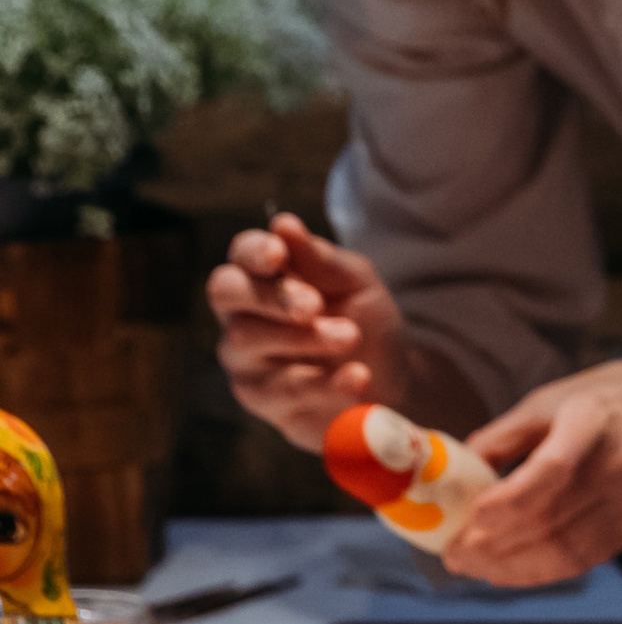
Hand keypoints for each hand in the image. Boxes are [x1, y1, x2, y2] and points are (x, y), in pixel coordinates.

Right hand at [206, 212, 414, 446]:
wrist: (393, 382)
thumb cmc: (365, 322)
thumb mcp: (357, 284)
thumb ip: (322, 259)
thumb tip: (283, 223)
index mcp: (263, 275)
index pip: (242, 255)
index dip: (254, 252)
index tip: (279, 254)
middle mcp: (242, 314)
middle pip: (226, 292)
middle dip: (270, 295)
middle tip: (314, 305)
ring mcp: (245, 359)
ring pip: (247, 340)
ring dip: (304, 338)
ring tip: (350, 337)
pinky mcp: (261, 399)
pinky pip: (281, 390)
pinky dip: (323, 383)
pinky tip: (357, 376)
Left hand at [442, 351, 621, 586]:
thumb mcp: (560, 396)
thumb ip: (509, 434)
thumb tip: (459, 471)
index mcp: (595, 424)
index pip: (549, 476)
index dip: (504, 507)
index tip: (465, 525)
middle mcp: (620, 469)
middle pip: (552, 524)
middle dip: (495, 548)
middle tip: (454, 557)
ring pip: (568, 552)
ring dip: (514, 568)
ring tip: (476, 568)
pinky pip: (587, 558)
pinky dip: (543, 570)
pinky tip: (513, 570)